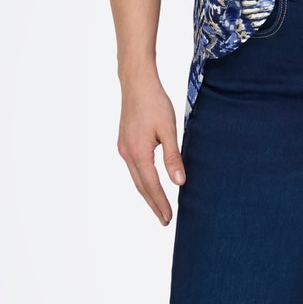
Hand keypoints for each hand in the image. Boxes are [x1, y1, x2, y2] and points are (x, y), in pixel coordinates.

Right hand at [116, 71, 186, 224]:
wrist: (136, 83)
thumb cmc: (155, 103)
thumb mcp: (169, 130)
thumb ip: (173, 157)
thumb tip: (179, 182)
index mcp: (139, 152)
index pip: (151, 185)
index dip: (160, 203)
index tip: (167, 218)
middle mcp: (127, 153)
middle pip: (141, 186)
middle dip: (153, 204)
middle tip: (164, 220)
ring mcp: (123, 148)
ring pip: (136, 178)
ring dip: (147, 194)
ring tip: (158, 207)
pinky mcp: (124, 143)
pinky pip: (134, 168)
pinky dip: (142, 180)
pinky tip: (149, 183)